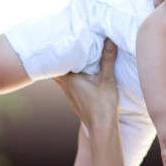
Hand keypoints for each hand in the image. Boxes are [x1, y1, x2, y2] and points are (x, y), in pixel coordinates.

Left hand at [54, 39, 124, 165]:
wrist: (102, 128)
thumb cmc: (103, 104)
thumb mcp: (108, 79)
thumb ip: (108, 58)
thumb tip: (109, 39)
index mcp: (70, 78)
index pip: (58, 59)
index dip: (59, 48)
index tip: (62, 37)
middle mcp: (65, 85)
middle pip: (56, 68)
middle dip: (60, 57)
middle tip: (65, 44)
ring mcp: (68, 94)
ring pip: (61, 76)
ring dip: (65, 67)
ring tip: (72, 56)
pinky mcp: (74, 99)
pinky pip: (68, 84)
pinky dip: (71, 76)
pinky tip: (80, 74)